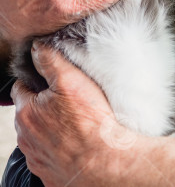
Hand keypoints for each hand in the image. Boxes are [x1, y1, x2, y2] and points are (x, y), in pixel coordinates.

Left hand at [12, 43, 174, 186]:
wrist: (105, 162)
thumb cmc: (89, 120)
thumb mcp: (70, 80)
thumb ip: (50, 61)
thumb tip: (37, 48)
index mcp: (26, 113)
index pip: (21, 88)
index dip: (36, 80)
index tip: (53, 79)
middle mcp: (26, 138)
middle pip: (29, 113)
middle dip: (43, 104)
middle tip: (67, 98)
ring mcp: (37, 158)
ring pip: (38, 136)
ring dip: (50, 127)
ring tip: (75, 121)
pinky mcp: (50, 173)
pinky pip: (50, 156)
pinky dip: (59, 148)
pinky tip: (76, 142)